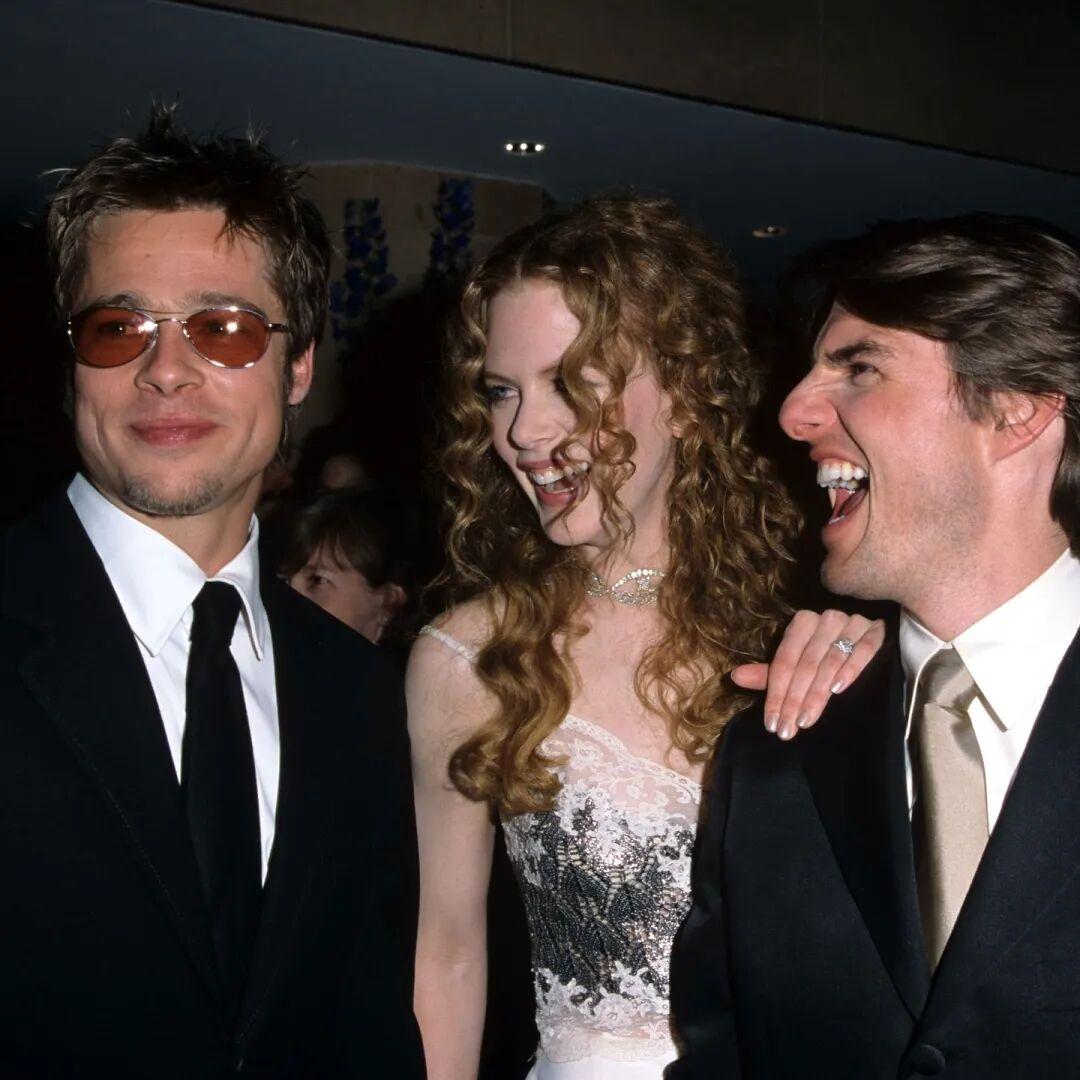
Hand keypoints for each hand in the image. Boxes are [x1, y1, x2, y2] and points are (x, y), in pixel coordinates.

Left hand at [730, 610, 885, 740]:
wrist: (871, 642)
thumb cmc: (827, 658)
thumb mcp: (797, 666)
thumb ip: (769, 674)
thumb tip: (735, 677)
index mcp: (802, 622)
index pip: (784, 661)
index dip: (775, 693)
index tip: (771, 723)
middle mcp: (826, 619)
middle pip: (806, 664)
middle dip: (794, 700)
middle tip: (787, 730)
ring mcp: (853, 622)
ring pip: (831, 660)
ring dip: (817, 694)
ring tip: (805, 721)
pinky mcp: (877, 631)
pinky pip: (864, 649)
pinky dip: (850, 669)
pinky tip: (838, 690)